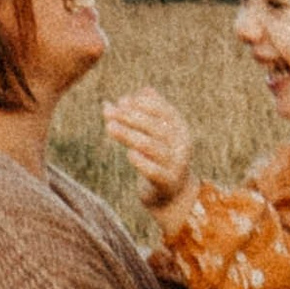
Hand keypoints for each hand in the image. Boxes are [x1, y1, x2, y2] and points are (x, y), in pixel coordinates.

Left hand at [103, 88, 198, 222]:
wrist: (172, 193)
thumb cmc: (159, 156)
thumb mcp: (155, 133)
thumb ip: (143, 114)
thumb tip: (130, 95)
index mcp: (180, 128)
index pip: (163, 110)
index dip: (142, 104)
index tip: (121, 101)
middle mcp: (182, 145)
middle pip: (154, 127)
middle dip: (129, 117)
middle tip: (107, 111)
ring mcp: (176, 165)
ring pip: (150, 146)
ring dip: (128, 134)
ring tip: (109, 127)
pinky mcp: (167, 183)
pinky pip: (154, 171)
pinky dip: (141, 161)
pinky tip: (129, 154)